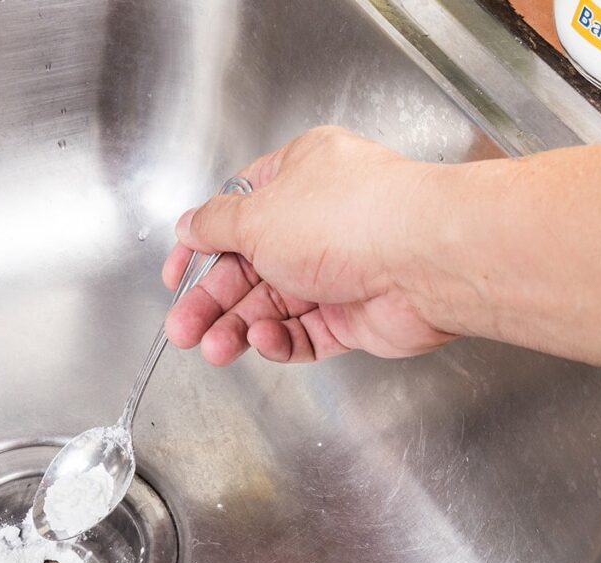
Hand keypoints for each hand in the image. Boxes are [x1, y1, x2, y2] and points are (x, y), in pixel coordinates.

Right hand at [162, 126, 455, 365]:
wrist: (426, 261)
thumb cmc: (348, 219)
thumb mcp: (258, 215)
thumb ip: (216, 225)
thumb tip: (189, 225)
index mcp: (299, 176)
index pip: (236, 212)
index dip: (199, 246)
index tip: (174, 276)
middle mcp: (319, 220)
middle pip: (250, 265)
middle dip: (212, 299)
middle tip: (182, 329)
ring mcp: (340, 270)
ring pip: (275, 305)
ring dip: (240, 326)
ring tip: (214, 348)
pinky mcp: (356, 315)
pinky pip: (307, 333)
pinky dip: (282, 340)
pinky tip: (264, 340)